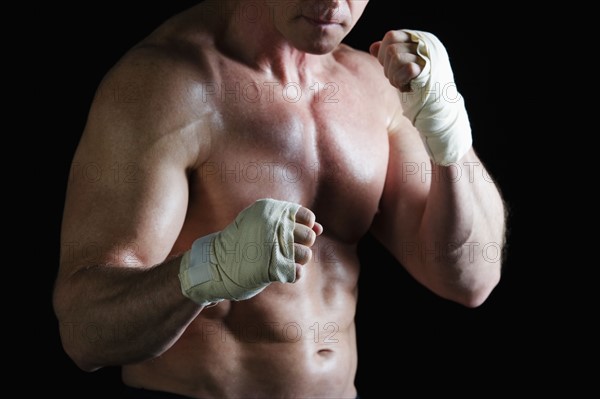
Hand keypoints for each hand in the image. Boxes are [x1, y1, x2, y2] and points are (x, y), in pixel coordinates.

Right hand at [179, 199, 322, 304]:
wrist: (215, 265)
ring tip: (277, 260)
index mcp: (269, 209)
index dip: (304, 228)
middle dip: (301, 245)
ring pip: (305, 255)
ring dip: (295, 261)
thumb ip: (293, 223)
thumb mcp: (263, 225)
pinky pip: (297, 272)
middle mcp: (272, 224)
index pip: (307, 217)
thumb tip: (320, 228)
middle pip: (309, 237)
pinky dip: (291, 274)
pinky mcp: (271, 268)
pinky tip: (277, 271)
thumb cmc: (243, 242)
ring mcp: (272, 245)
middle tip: (282, 249)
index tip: (291, 235)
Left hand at [370, 29, 471, 165]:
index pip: (391, 36)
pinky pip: (406, 66)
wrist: (438, 112)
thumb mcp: (401, 71)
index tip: (391, 70)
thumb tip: (373, 46)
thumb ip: (389, 58)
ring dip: (393, 76)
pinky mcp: (430, 68)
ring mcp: (430, 55)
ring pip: (394, 55)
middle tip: (398, 81)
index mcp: (421, 40)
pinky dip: (400, 81)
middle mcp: (427, 43)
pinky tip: (407, 89)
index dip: (383, 55)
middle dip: (387, 68)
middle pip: (390, 46)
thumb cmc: (419, 92)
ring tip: (403, 86)